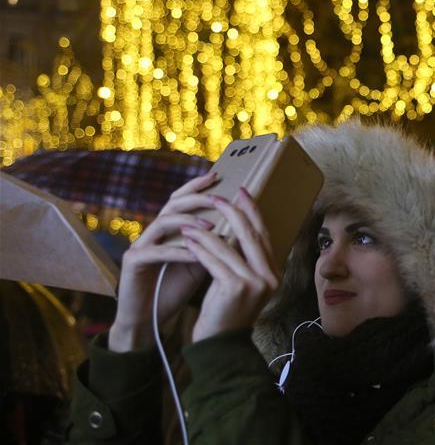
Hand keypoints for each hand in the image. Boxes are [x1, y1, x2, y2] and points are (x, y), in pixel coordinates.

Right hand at [108, 172, 218, 351]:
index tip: (218, 176)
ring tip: (211, 225)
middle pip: (172, 204)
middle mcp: (152, 232)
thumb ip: (212, 245)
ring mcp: (140, 245)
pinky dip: (178, 251)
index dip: (196, 186)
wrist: (148, 319)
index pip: (181, 200)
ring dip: (189, 221)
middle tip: (218, 198)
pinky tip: (197, 255)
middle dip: (196, 198)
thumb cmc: (175, 288)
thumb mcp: (199, 263)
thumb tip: (240, 229)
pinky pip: (156, 251)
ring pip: (163, 222)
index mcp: (168, 230)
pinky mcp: (132, 262)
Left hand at [181, 188, 279, 342]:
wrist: (220, 347)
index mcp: (273, 273)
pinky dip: (200, 248)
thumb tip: (233, 228)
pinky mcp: (235, 287)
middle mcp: (269, 276)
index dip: (252, 212)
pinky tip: (189, 240)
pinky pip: (214, 261)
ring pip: (229, 246)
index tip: (242, 194)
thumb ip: (241, 259)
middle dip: (233, 212)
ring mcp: (254, 282)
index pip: (263, 235)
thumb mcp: (239, 283)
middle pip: (251, 234)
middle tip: (218, 197)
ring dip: (208, 231)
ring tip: (192, 220)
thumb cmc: (226, 313)